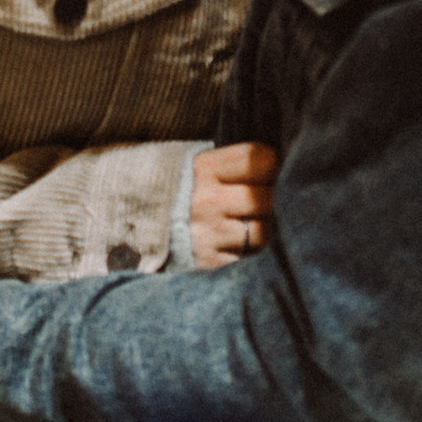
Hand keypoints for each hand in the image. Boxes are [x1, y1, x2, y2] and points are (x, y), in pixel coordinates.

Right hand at [190, 141, 277, 268]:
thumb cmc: (184, 189)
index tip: (265, 169)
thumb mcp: (202, 166)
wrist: (142, 222)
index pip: (261, 159)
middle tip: (256, 199)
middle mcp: (206, 201)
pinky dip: (247, 251)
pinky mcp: (209, 262)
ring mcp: (208, 235)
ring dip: (260, 228)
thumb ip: (237, 164)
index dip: (270, 164)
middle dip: (266, 199)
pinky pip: (248, 257)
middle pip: (265, 198)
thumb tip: (280, 166)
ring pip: (262, 232)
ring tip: (244, 222)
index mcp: (205, 168)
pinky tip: (233, 242)